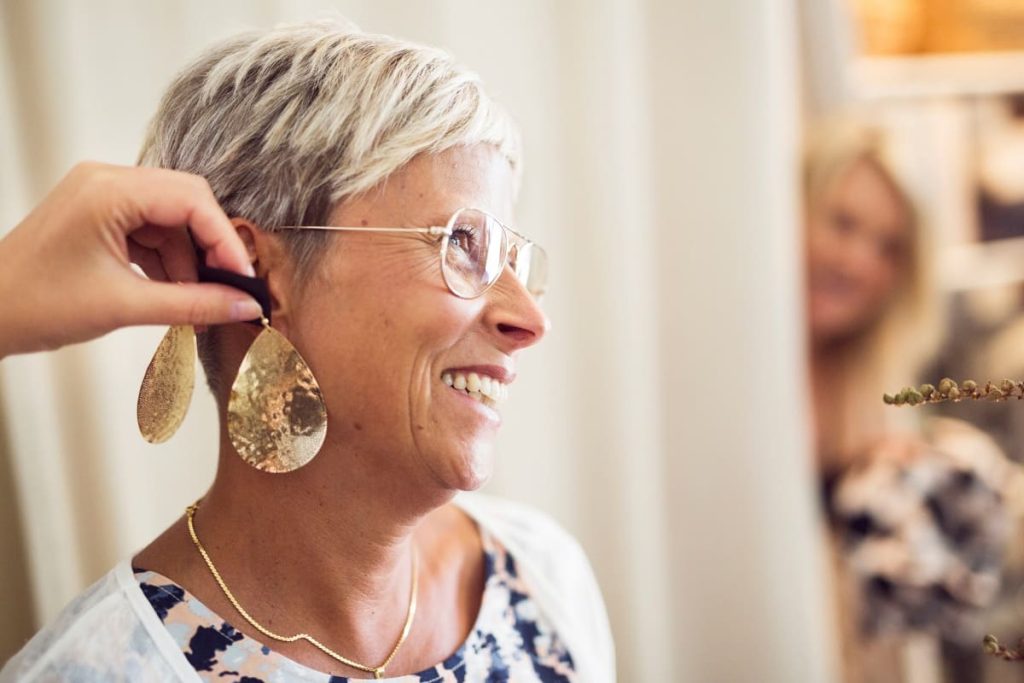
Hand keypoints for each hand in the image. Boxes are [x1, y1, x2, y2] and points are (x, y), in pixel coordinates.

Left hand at [0, 162, 262, 357]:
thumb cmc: (36, 305)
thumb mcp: (125, 307)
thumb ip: (194, 304)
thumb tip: (246, 306)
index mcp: (109, 191)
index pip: (192, 201)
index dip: (225, 240)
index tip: (244, 280)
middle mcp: (107, 181)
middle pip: (186, 202)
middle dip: (211, 246)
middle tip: (230, 288)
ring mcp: (102, 196)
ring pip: (171, 220)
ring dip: (189, 260)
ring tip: (199, 304)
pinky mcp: (99, 215)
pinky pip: (151, 231)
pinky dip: (168, 261)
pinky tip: (175, 295)